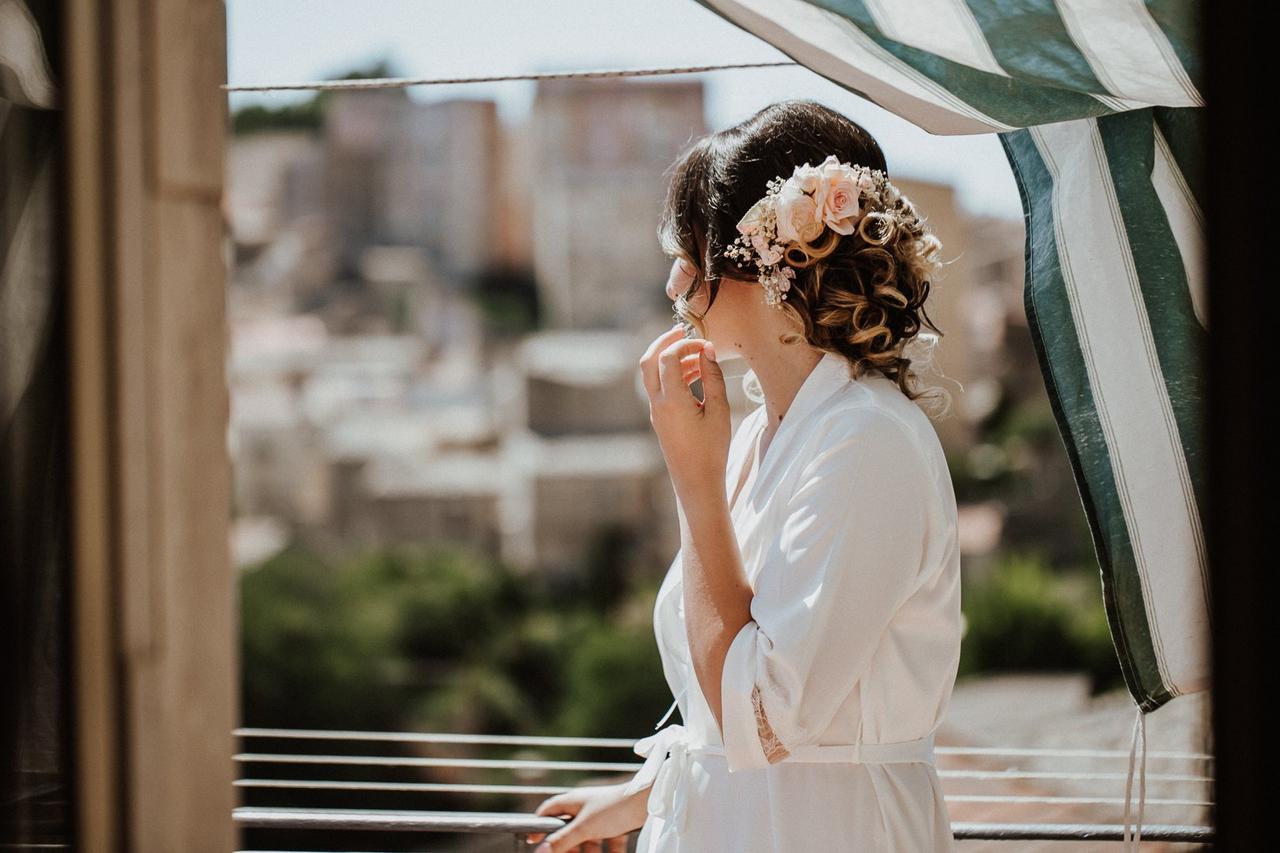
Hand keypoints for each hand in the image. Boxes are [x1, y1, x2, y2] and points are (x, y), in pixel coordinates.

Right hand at [525, 781, 649, 851]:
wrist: (649, 802)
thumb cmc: (614, 808)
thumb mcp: (584, 828)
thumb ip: (562, 841)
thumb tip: (539, 851)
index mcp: (572, 802)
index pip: (548, 812)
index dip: (539, 826)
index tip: (531, 842)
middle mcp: (584, 807)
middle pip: (568, 831)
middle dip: (567, 848)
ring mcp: (600, 816)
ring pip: (588, 840)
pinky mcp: (616, 824)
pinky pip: (607, 842)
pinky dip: (608, 852)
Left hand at [639, 324, 730, 501]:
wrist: (696, 482)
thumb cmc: (712, 449)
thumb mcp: (719, 411)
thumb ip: (713, 377)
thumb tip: (707, 350)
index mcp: (672, 400)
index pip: (668, 357)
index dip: (686, 344)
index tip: (707, 345)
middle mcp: (657, 403)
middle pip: (648, 360)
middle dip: (663, 342)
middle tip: (683, 331)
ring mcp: (655, 411)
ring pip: (652, 374)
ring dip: (670, 359)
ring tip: (698, 357)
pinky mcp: (659, 418)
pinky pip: (659, 388)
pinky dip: (672, 375)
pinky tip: (694, 376)